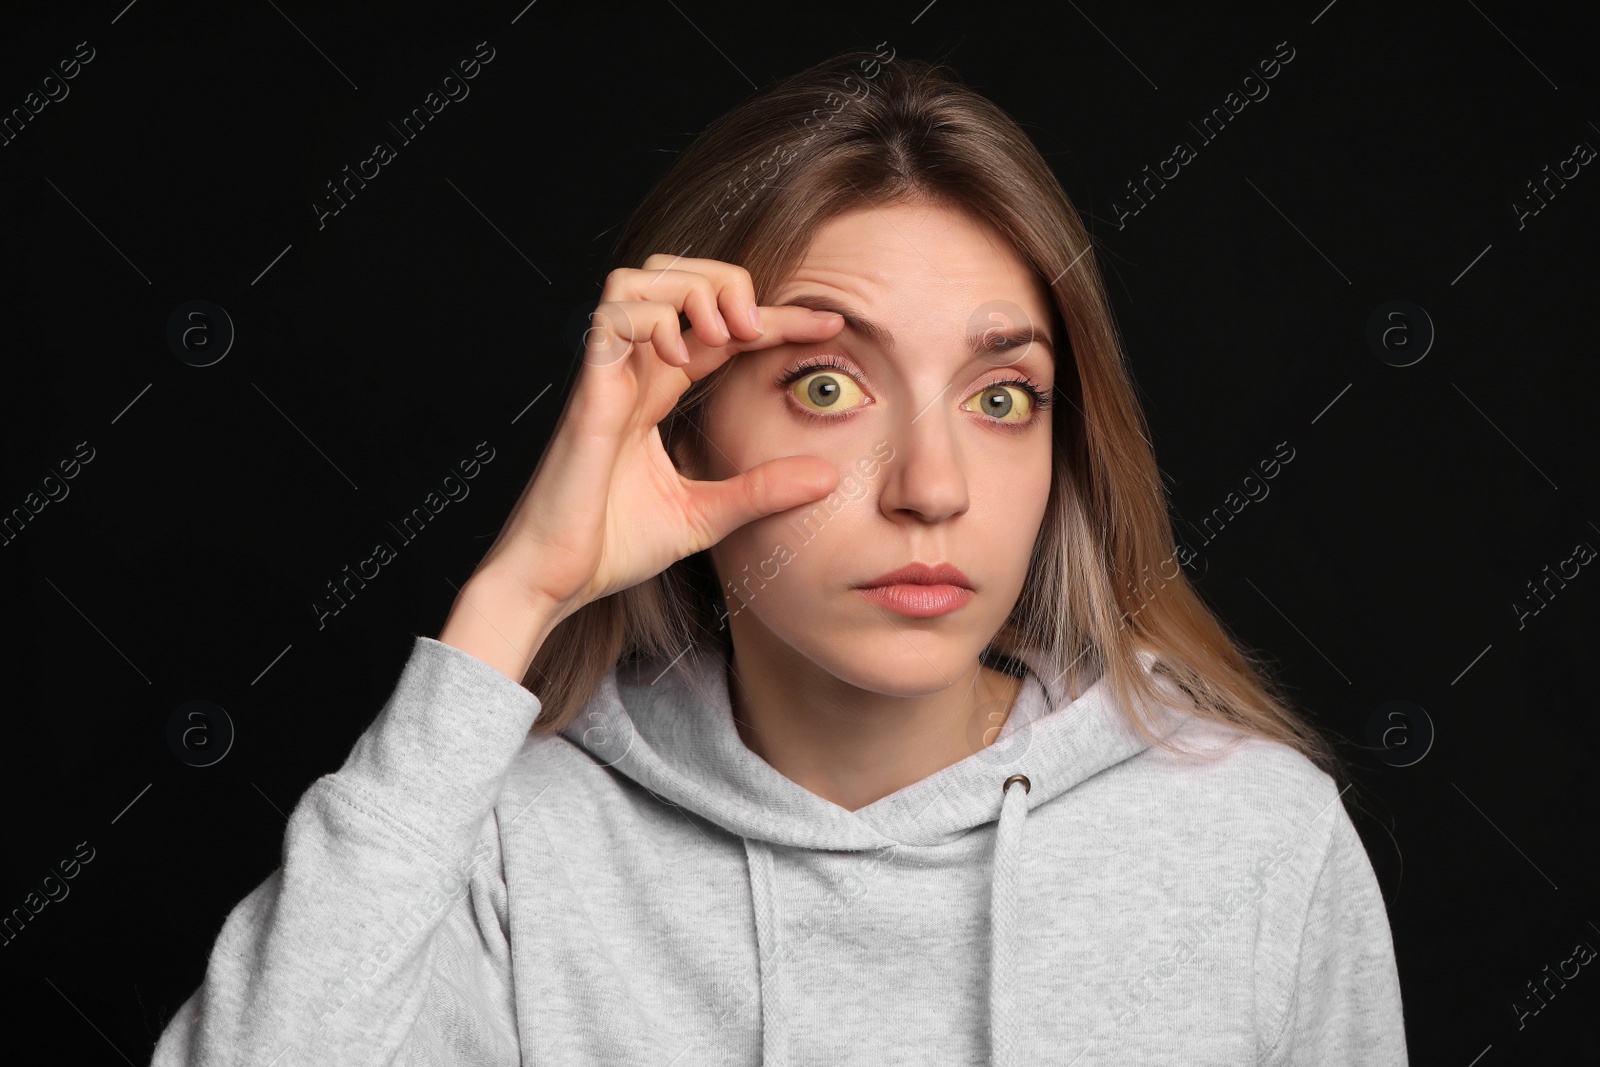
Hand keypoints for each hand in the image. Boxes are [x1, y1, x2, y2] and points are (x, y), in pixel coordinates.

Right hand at [468, 255, 846, 628]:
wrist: (555, 581)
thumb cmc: (612, 546)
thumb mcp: (706, 515)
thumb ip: (762, 490)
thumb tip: (828, 476)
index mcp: (656, 392)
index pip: (720, 330)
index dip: (774, 317)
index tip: (829, 328)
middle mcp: (632, 374)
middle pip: (674, 277)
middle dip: (726, 280)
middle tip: (757, 327)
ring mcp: (607, 377)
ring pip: (639, 279)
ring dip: (689, 290)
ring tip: (723, 333)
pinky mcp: (587, 392)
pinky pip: (612, 318)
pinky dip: (652, 319)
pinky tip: (677, 355)